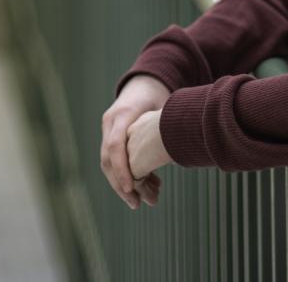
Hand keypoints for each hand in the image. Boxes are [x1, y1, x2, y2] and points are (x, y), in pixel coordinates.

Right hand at [101, 75, 169, 208]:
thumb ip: (165, 125)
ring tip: (143, 201)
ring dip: (124, 184)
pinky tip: (149, 186)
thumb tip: (180, 145)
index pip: (115, 145)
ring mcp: (108, 130)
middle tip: (136, 204)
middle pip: (108, 159)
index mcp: (122, 113)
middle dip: (120, 184)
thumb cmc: (158, 94)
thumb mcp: (163, 106)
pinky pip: (116, 161)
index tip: (131, 188)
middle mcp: (110, 122)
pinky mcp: (112, 137)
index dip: (122, 169)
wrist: (144, 83)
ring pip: (109, 164)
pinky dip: (129, 175)